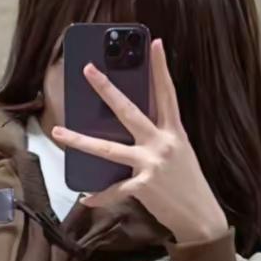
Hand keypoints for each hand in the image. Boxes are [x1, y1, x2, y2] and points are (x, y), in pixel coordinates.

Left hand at [51, 39, 229, 245]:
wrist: (200, 216)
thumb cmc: (187, 184)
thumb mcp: (179, 152)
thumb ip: (158, 137)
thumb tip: (131, 126)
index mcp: (174, 132)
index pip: (167, 94)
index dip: (160, 68)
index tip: (153, 44)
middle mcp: (162, 143)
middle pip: (129, 111)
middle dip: (107, 89)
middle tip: (88, 70)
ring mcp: (152, 164)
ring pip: (109, 149)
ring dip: (81, 140)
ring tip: (59, 132)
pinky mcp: (143, 187)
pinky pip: (114, 189)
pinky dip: (99, 195)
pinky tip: (85, 198)